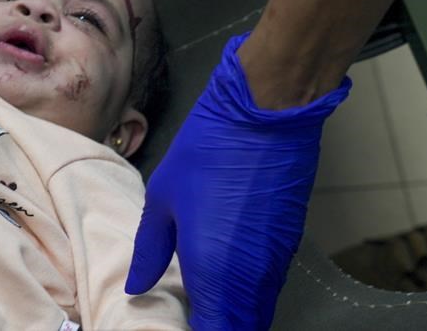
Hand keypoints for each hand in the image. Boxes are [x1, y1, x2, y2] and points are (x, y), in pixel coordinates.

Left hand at [126, 34, 350, 329]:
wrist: (264, 116)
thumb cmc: (208, 153)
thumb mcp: (162, 200)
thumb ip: (150, 252)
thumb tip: (137, 286)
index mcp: (215, 275)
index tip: (178, 323)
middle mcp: (251, 280)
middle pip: (240, 328)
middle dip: (217, 325)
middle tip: (190, 312)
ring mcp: (275, 264)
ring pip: (256, 312)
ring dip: (233, 313)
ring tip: (203, 299)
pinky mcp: (289, 246)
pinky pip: (266, 287)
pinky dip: (247, 293)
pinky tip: (224, 274)